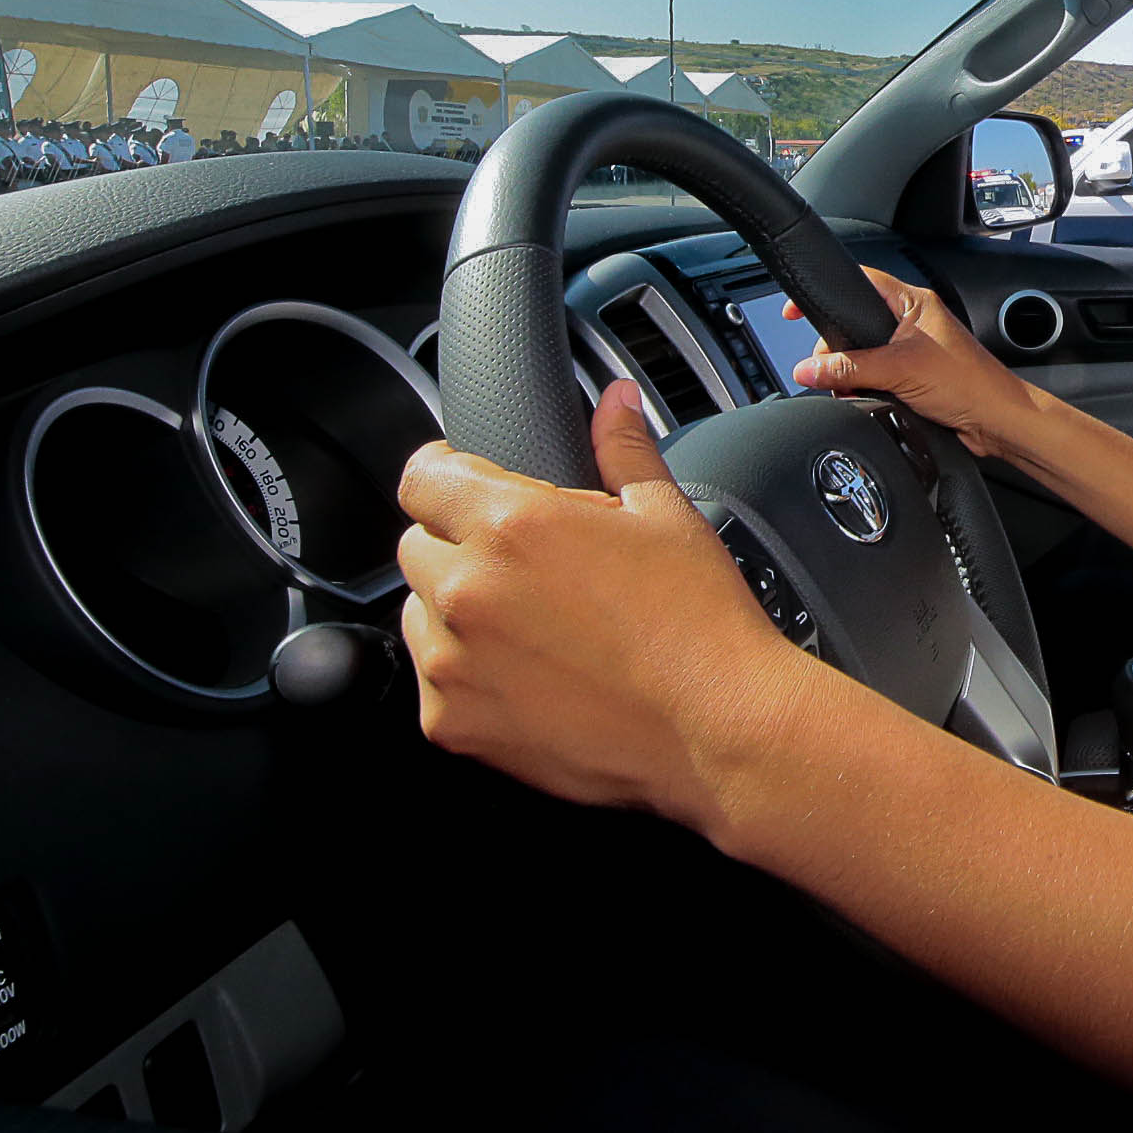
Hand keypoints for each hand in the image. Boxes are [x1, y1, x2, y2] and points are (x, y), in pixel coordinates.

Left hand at [395, 382, 814, 829]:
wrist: (716, 730)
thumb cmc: (699, 625)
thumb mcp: (664, 516)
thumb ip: (621, 450)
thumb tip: (615, 402)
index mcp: (511, 524)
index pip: (422, 477)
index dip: (445, 474)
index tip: (464, 487)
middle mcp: (468, 590)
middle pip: (417, 546)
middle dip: (459, 546)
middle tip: (525, 569)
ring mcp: (454, 663)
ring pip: (419, 615)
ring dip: (456, 612)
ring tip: (531, 628)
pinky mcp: (454, 723)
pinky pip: (434, 683)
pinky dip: (466, 678)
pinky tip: (529, 676)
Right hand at [786, 265, 1031, 454]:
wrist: (996, 421)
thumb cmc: (968, 384)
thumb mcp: (900, 370)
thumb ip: (850, 368)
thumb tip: (809, 369)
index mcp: (913, 302)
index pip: (859, 282)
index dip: (827, 292)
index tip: (797, 310)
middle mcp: (912, 322)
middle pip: (855, 323)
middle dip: (837, 348)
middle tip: (829, 367)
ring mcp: (913, 350)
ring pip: (864, 354)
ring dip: (853, 373)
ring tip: (854, 387)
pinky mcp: (913, 377)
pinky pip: (876, 376)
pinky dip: (866, 387)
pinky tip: (869, 398)